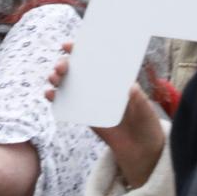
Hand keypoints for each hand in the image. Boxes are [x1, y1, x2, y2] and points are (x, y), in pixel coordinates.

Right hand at [45, 42, 166, 189]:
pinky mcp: (84, 115)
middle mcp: (100, 86)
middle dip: (65, 64)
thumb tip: (131, 88)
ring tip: (55, 78)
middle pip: (77, 70)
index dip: (81, 50)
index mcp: (114, 78)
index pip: (96, 59)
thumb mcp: (145, 109)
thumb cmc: (146, 123)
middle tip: (62, 66)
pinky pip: (66, 104)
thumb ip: (138, 99)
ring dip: (57, 78)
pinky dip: (55, 98)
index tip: (70, 45)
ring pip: (68, 84)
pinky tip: (50, 95)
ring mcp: (90, 100)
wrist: (141, 150)